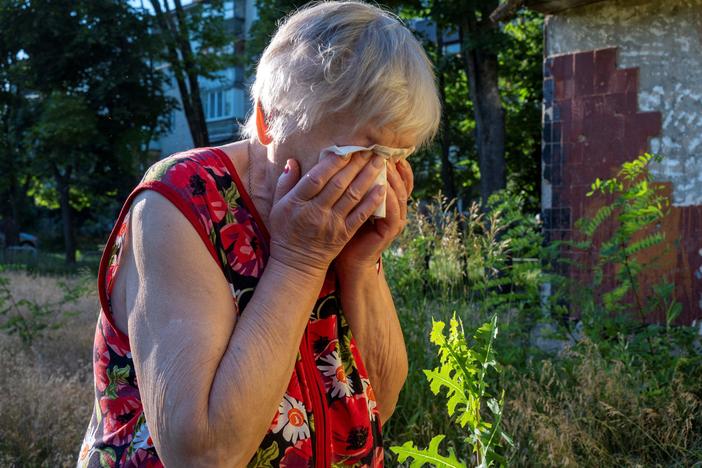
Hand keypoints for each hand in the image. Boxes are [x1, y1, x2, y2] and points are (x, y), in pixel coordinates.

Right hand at [268, 151, 386, 276]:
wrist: (296, 263)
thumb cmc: (285, 231)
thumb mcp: (277, 206)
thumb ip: (285, 183)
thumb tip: (293, 161)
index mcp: (297, 202)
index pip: (316, 178)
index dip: (332, 163)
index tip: (345, 148)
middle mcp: (315, 212)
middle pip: (338, 184)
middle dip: (355, 164)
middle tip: (369, 149)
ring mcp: (331, 223)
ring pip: (352, 196)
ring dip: (367, 177)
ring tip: (379, 162)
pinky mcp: (344, 234)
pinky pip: (360, 215)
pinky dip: (372, 202)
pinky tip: (382, 188)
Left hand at [335, 158, 413, 272]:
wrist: (348, 259)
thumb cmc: (346, 227)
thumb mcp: (351, 201)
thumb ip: (353, 182)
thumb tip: (344, 156)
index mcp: (388, 200)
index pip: (398, 177)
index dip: (395, 162)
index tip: (384, 147)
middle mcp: (396, 208)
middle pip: (402, 182)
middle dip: (394, 166)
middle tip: (383, 151)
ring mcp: (395, 220)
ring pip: (399, 194)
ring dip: (392, 178)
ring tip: (383, 163)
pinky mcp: (390, 230)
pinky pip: (393, 211)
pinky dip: (388, 197)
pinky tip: (381, 186)